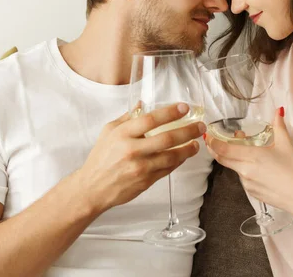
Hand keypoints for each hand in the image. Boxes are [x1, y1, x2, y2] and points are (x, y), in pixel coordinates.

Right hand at [77, 103, 205, 212]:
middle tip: (199, 126)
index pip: (151, 119)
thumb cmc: (100, 158)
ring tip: (196, 143)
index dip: (170, 112)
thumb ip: (127, 118)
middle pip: (167, 138)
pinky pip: (167, 169)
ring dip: (188, 149)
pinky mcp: (146, 181)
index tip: (184, 108)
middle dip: (188, 131)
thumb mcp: (108, 132)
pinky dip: (178, 161)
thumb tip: (142, 104)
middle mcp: (132, 150)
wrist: (93, 188)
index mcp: (122, 134)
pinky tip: (184, 155)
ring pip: (171, 156)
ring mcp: (140, 167)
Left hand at [205, 107, 292, 217]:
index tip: (207, 136)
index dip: (212, 142)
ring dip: (235, 159)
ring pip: (235, 168)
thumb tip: (278, 110)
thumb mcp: (286, 144)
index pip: (223, 149)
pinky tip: (258, 169)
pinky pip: (243, 179)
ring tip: (246, 151)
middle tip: (213, 141)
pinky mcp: (252, 193)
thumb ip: (279, 126)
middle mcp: (245, 170)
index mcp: (251, 156)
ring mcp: (247, 183)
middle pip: (223, 159)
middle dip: (216, 150)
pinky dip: (245, 171)